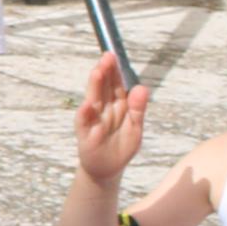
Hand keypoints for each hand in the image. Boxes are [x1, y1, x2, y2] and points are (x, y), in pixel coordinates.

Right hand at [70, 52, 148, 187]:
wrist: (108, 170)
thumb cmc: (121, 148)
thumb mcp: (135, 128)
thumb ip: (138, 109)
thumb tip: (142, 88)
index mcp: (117, 106)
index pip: (115, 84)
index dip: (115, 71)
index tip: (114, 56)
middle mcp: (103, 109)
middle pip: (103, 87)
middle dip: (104, 72)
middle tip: (107, 57)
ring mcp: (92, 120)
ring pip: (93, 99)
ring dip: (94, 86)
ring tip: (97, 72)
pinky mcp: (85, 133)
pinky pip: (84, 122)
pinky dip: (86, 114)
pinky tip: (88, 105)